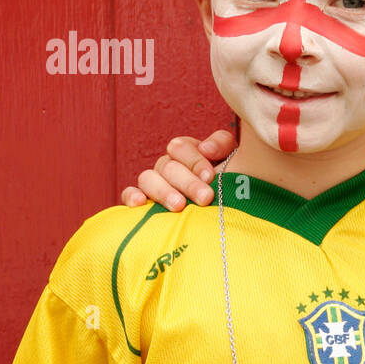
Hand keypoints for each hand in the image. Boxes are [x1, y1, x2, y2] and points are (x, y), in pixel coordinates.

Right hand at [120, 129, 235, 210]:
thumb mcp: (235, 161)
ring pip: (148, 178)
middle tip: (205, 197)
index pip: (182, 147)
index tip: (211, 176)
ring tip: (179, 206)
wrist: (229, 218)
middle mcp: (169, 166)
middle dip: (188, 182)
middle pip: (168, 165)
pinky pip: (129, 194)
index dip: (195, 160)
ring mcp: (154, 184)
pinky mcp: (143, 202)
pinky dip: (132, 196)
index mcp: (187, 154)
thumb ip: (222, 145)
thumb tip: (205, 148)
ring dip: (163, 191)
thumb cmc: (233, 187)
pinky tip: (140, 203)